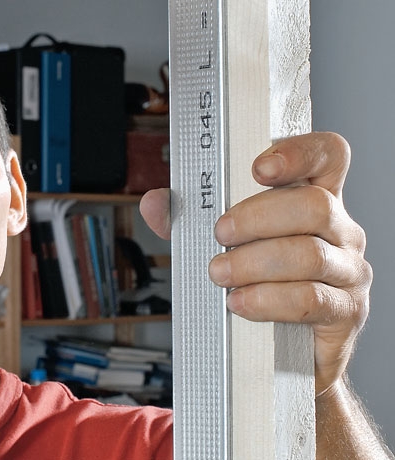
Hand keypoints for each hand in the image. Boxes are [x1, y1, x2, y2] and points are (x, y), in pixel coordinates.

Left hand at [139, 131, 371, 396]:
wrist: (279, 351)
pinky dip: (268, 300)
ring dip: (254, 262)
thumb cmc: (254, 281)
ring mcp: (349, 271)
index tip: (258, 168)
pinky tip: (240, 303)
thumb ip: (186, 218)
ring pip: (309, 254)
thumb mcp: (218, 242)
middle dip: (257, 217)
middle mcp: (340, 229)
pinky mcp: (346, 312)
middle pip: (315, 206)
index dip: (298, 153)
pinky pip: (310, 300)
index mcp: (314, 198)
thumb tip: (155, 203)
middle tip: (219, 233)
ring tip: (219, 273)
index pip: (327, 155)